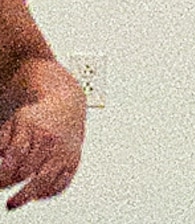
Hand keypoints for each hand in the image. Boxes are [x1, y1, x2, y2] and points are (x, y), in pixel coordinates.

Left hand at [0, 70, 85, 207]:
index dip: (2, 173)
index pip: (15, 156)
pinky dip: (47, 193)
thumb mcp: (17, 121)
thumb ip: (3, 139)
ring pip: (44, 181)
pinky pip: (61, 184)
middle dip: (10, 183)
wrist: (68, 105)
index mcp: (36, 128)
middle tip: (2, 186)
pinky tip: (36, 194)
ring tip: (13, 202)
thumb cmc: (38, 116)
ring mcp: (64, 152)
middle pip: (26, 171)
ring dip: (25, 195)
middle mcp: (51, 141)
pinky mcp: (74, 161)